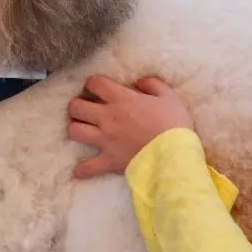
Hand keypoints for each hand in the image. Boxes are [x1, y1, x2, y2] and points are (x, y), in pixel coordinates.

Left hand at [67, 75, 193, 178]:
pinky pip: (87, 167)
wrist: (176, 155)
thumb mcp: (168, 96)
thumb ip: (152, 84)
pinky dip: (82, 169)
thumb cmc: (174, 124)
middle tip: (85, 108)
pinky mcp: (109, 160)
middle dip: (78, 105)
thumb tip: (139, 81)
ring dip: (76, 129)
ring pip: (75, 131)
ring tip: (83, 130)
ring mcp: (105, 140)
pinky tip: (79, 170)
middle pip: (76, 107)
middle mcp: (108, 117)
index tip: (98, 88)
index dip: (93, 83)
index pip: (94, 83)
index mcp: (121, 99)